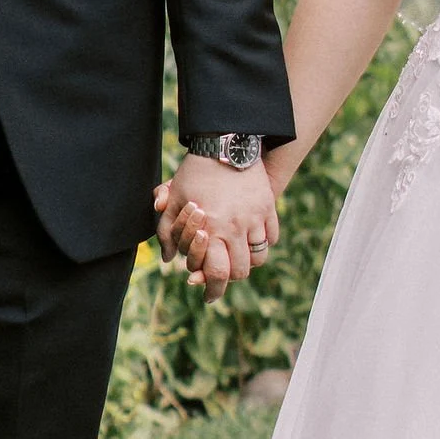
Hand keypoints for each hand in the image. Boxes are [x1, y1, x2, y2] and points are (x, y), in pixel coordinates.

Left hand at [152, 157, 278, 297]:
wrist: (224, 142)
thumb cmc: (194, 172)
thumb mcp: (173, 199)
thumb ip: (168, 231)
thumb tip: (169, 259)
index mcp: (211, 229)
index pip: (216, 273)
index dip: (212, 290)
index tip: (208, 296)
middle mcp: (235, 227)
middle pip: (240, 271)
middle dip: (229, 279)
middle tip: (222, 279)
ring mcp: (255, 218)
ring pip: (259, 257)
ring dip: (247, 262)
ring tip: (236, 258)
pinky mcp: (268, 207)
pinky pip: (271, 236)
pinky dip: (262, 243)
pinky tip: (250, 240)